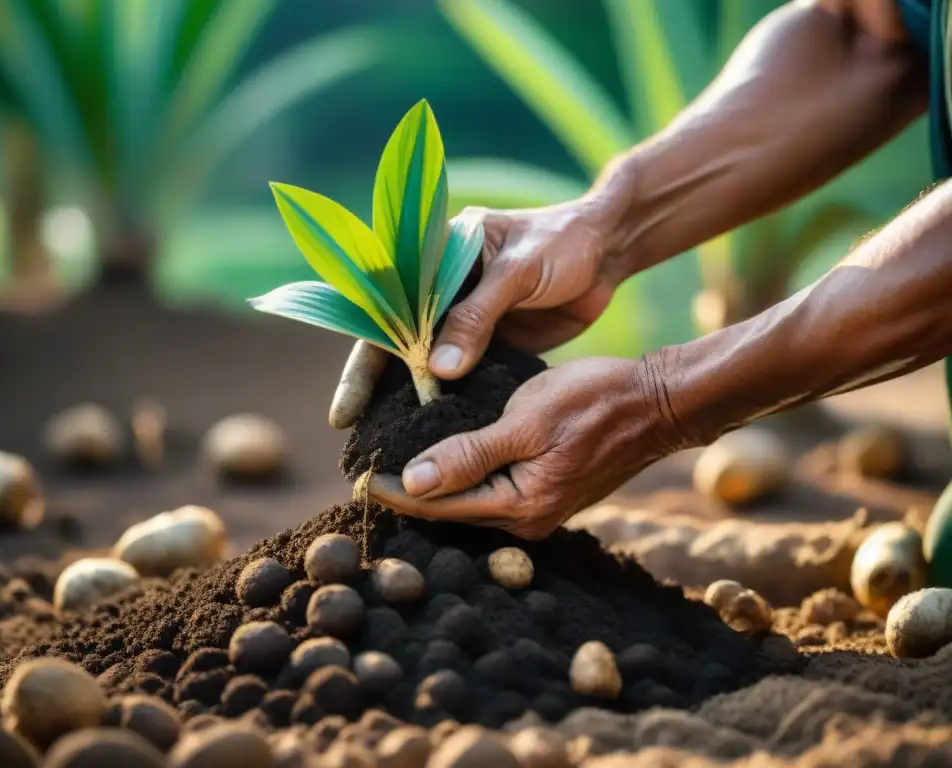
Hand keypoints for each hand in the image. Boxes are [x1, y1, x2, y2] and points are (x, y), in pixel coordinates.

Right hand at [329, 189, 633, 428]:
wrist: (609, 249)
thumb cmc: (563, 243)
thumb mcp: (517, 272)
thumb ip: (477, 317)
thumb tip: (436, 371)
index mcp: (435, 254)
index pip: (386, 308)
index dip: (364, 357)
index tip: (348, 406)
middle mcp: (440, 287)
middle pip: (397, 340)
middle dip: (375, 387)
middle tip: (354, 435)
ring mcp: (464, 316)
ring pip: (425, 362)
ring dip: (408, 398)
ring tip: (385, 443)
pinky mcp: (489, 339)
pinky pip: (460, 373)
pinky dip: (447, 400)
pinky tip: (433, 434)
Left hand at [361, 356, 679, 538]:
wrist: (659, 403)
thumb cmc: (595, 401)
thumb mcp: (525, 421)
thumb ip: (468, 455)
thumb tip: (414, 482)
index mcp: (521, 506)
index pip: (440, 506)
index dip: (395, 492)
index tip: (357, 479)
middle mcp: (529, 520)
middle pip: (453, 512)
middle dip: (411, 493)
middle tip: (367, 473)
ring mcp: (541, 509)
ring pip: (472, 502)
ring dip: (437, 485)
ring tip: (396, 466)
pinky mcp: (549, 493)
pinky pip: (494, 492)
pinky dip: (466, 477)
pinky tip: (446, 460)